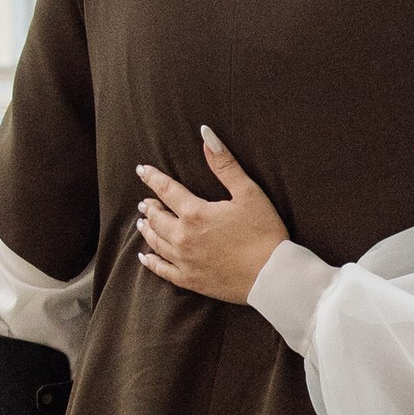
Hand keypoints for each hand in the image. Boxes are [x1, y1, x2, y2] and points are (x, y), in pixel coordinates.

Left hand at [134, 130, 287, 305]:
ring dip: (148, 230)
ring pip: (156, 242)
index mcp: (195, 213)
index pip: (166, 189)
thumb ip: (224, 164)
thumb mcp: (248, 192)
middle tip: (144, 202)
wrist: (272, 276)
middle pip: (157, 218)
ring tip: (142, 222)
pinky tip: (145, 256)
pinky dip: (151, 262)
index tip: (141, 170)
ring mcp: (184, 261)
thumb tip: (205, 135)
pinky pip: (162, 270)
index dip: (152, 178)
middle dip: (150, 207)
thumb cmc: (264, 232)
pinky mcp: (190, 280)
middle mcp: (182, 237)